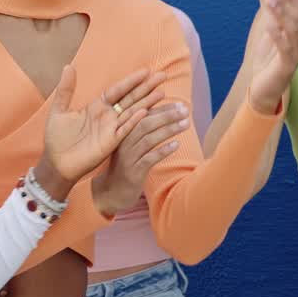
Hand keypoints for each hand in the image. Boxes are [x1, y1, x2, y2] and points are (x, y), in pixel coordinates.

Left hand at [42, 66, 164, 190]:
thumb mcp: (59, 110)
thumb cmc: (56, 139)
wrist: (56, 163)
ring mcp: (110, 129)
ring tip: (161, 93)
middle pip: (130, 98)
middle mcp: (107, 117)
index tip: (146, 71)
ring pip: (132, 112)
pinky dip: (134, 121)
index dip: (131, 81)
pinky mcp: (110, 143)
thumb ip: (66, 89)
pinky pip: (125, 130)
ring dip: (147, 102)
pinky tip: (145, 112)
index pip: (117, 90)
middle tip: (162, 76)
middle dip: (146, 88)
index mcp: (96, 107)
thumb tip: (69, 66)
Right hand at [92, 101, 190, 216]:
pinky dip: (163, 150)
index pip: (143, 115)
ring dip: (168, 130)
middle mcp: (124, 142)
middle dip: (167, 115)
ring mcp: (128, 158)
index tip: (180, 105)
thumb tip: (167, 113)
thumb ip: (145, 130)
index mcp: (123, 132)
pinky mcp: (133, 173)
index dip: (162, 108)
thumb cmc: (127, 165)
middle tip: (185, 110)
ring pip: (148, 139)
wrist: (111, 192)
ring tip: (186, 124)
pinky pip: (149, 159)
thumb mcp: (132, 145)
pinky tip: (176, 145)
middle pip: (145, 123)